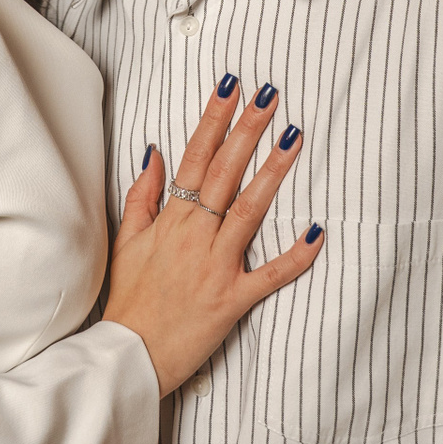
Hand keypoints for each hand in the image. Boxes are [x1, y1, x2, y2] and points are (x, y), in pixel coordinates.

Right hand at [101, 76, 322, 394]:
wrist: (129, 355)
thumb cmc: (129, 300)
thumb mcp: (125, 241)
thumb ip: (142, 195)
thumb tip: (155, 152)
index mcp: (170, 219)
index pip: (195, 157)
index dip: (214, 119)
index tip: (231, 88)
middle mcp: (194, 236)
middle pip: (225, 172)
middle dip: (248, 130)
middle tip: (270, 96)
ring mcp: (216, 266)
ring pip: (249, 210)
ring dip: (273, 173)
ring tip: (294, 138)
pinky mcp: (233, 298)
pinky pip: (270, 274)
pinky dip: (295, 255)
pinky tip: (317, 231)